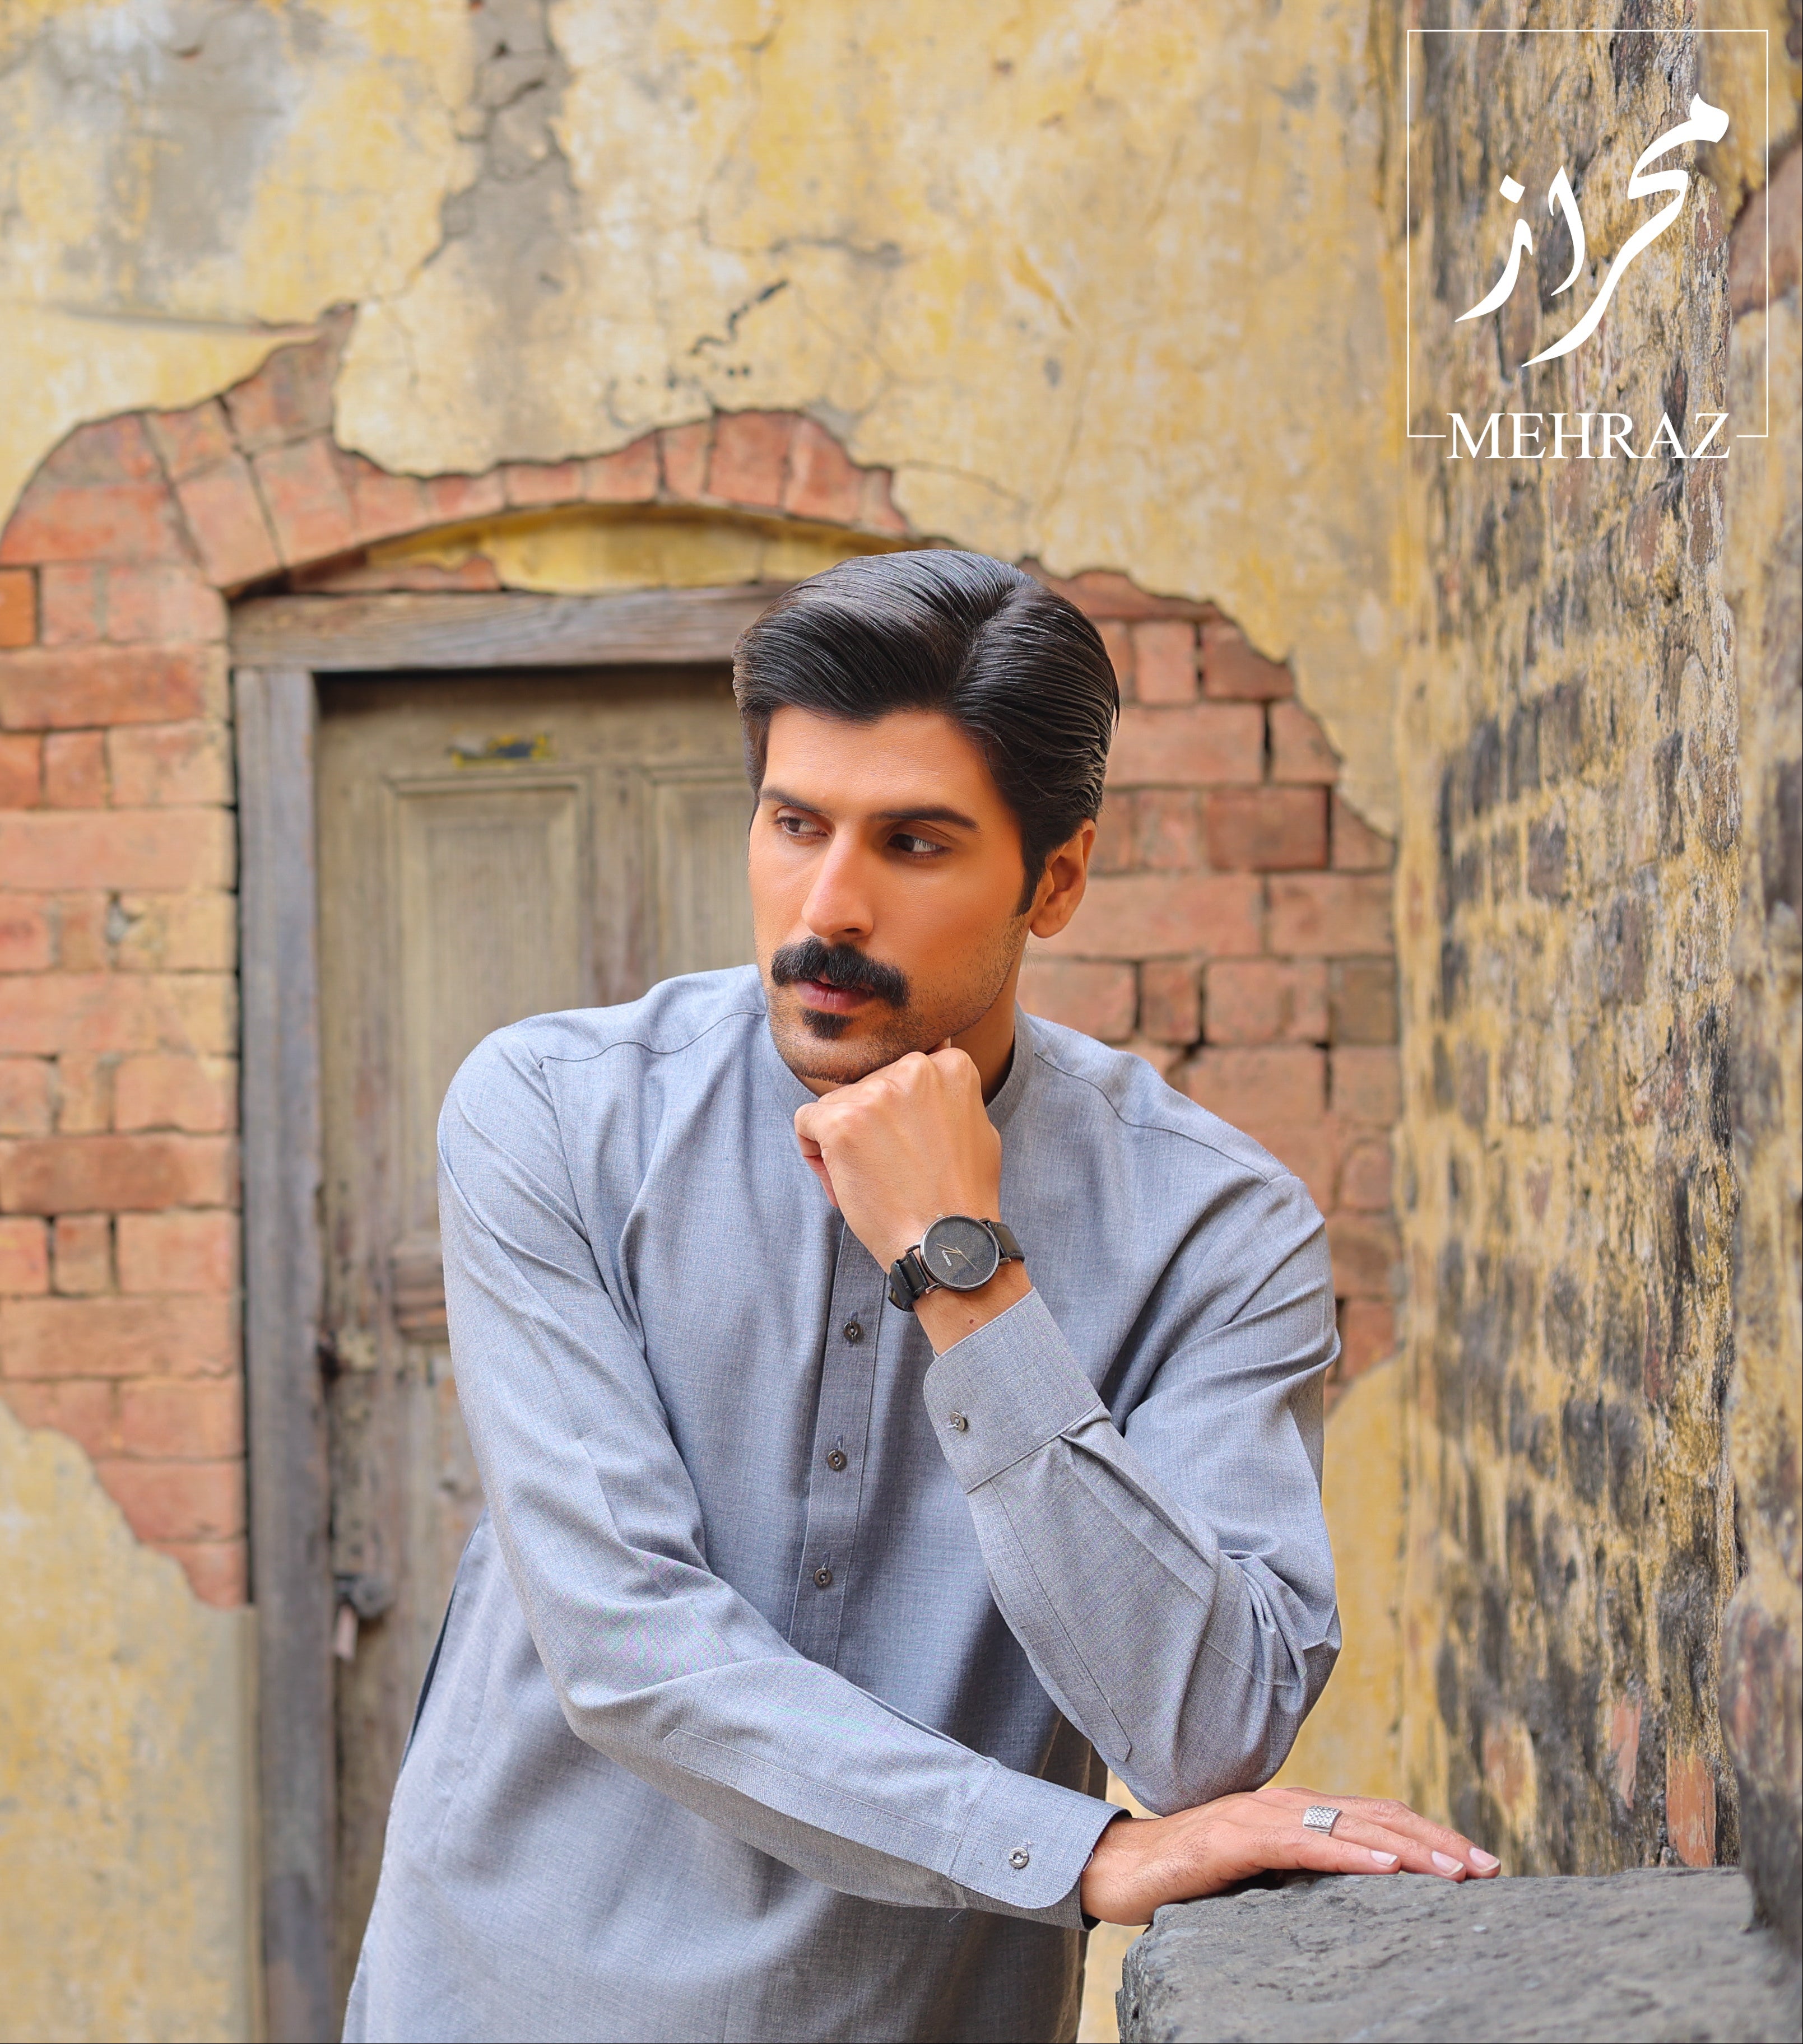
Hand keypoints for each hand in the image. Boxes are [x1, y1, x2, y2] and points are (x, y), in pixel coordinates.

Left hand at [793, 1043, 1002, 1268]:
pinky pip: (806, 1121)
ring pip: (835, 1104)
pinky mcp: (842, 1122)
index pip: (897, 1074)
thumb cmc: (961, 1194)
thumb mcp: (975, 1125)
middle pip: (866, 1087)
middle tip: (886, 1167)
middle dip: (868, 1124)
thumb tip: (932, 1069)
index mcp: (948, 1067)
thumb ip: (948, 1094)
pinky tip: (842, 1180)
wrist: (946, 1241)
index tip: (905, 1146)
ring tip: (870, 1180)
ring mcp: (875, 1094)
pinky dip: (814, 1152)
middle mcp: (913, 1069)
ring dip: (842, 1140)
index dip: (896, 1114)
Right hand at [1079, 1784, 1499, 1924]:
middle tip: (1490, 1868)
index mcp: (1297, 1812)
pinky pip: (1309, 1845)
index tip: (1479, 1863)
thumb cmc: (1190, 1878)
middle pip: (1380, 1815)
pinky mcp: (1240, 1837)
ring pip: (1354, 1826)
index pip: (1378, 1817)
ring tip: (1458, 1870)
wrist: (1121, 1869)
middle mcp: (1288, 1804)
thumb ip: (1304, 1873)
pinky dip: (1355, 1853)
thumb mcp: (1262, 1877)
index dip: (1430, 1835)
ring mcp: (1264, 1815)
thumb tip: (1358, 1894)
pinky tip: (1389, 1866)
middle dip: (1440, 1841)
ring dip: (1413, 1847)